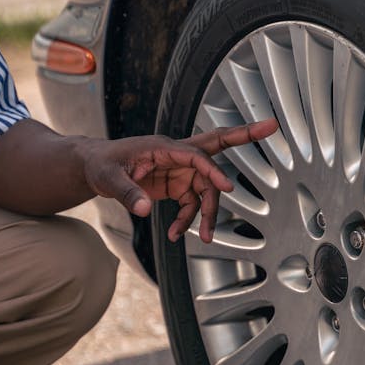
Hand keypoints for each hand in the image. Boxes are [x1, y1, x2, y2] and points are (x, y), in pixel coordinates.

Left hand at [81, 118, 278, 241]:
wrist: (93, 168)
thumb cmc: (100, 164)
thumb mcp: (107, 179)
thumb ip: (127, 194)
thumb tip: (145, 209)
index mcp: (163, 148)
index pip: (196, 156)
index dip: (212, 171)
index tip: (226, 188)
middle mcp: (176, 156)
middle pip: (217, 144)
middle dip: (245, 135)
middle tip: (271, 126)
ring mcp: (179, 170)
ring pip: (206, 189)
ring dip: (207, 213)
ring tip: (205, 237)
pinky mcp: (176, 184)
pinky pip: (191, 203)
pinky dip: (187, 220)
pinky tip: (177, 234)